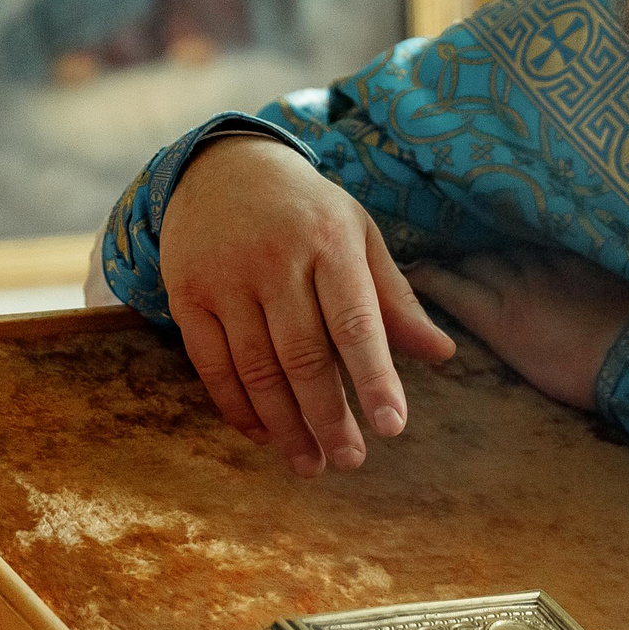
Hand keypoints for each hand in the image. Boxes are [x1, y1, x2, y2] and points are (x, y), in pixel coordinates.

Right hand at [159, 136, 454, 476]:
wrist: (224, 166)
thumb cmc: (308, 211)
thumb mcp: (359, 236)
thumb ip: (396, 298)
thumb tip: (442, 354)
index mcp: (330, 243)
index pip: (356, 322)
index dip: (375, 378)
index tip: (393, 427)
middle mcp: (276, 260)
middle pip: (303, 355)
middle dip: (329, 417)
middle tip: (351, 461)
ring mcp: (226, 278)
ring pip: (256, 369)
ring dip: (285, 425)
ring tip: (311, 463)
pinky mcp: (186, 294)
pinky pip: (211, 365)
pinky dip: (238, 408)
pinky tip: (264, 435)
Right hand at [406, 248, 628, 412]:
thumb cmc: (583, 376)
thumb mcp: (527, 366)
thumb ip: (501, 336)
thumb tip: (486, 325)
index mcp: (498, 315)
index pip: (447, 284)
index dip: (424, 277)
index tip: (409, 273)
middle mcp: (515, 281)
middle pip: (472, 262)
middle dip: (451, 263)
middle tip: (438, 266)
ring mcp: (546, 263)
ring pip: (504, 251)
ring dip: (486, 255)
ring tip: (478, 260)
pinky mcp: (575, 255)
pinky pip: (537, 245)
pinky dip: (522, 249)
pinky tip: (523, 252)